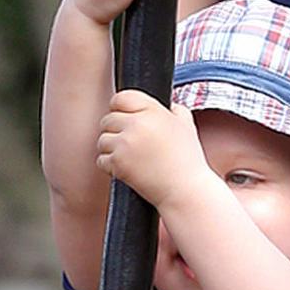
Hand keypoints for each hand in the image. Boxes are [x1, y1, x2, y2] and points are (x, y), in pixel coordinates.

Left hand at [96, 92, 208, 207]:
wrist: (185, 191)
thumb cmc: (188, 162)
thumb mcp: (187, 126)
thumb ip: (175, 110)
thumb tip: (168, 106)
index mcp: (153, 111)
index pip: (121, 98)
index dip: (119, 108)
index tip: (123, 119)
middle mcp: (137, 124)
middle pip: (108, 119)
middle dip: (115, 132)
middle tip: (127, 145)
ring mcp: (126, 143)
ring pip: (102, 140)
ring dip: (111, 149)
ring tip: (128, 158)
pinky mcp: (118, 163)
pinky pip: (101, 159)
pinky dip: (110, 166)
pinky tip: (125, 170)